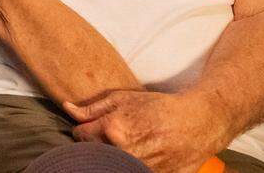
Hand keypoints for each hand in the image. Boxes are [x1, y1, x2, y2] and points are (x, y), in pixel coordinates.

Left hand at [65, 91, 224, 172]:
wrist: (197, 122)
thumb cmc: (158, 106)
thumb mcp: (123, 98)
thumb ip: (92, 107)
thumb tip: (66, 108)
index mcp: (112, 129)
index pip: (80, 136)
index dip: (83, 131)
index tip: (90, 128)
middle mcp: (123, 151)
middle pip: (93, 152)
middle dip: (95, 145)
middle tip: (108, 137)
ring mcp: (139, 166)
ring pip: (110, 164)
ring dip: (112, 156)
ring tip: (126, 144)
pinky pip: (130, 170)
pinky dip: (129, 164)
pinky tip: (140, 153)